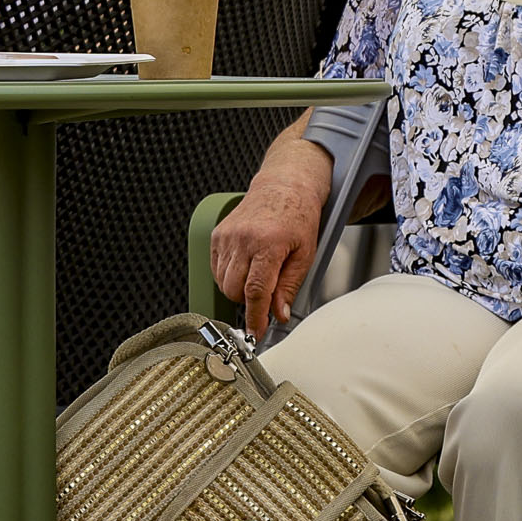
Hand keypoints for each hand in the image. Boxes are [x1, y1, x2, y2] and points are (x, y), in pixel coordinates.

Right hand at [208, 173, 324, 334]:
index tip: (255, 333)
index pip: (255, 291)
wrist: (283, 187)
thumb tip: (278, 314)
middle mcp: (243, 239)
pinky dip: (228, 276)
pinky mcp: (217, 234)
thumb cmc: (298, 217)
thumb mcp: (305, 255)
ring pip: (223, 282)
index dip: (254, 317)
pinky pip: (216, 269)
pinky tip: (245, 266)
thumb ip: (289, 287)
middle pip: (234, 290)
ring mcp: (227, 236)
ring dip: (238, 289)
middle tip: (266, 294)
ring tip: (257, 276)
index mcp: (267, 244)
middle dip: (249, 301)